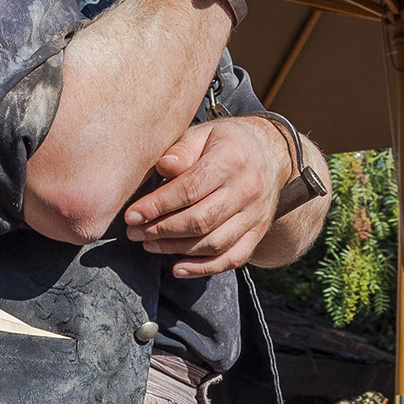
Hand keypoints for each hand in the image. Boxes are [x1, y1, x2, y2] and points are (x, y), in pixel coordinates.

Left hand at [124, 114, 288, 277]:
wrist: (272, 154)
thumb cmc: (227, 142)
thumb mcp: (204, 134)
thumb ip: (182, 150)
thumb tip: (163, 166)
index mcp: (232, 160)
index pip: (189, 189)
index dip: (157, 205)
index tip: (132, 215)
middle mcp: (247, 190)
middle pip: (200, 221)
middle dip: (161, 230)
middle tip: (135, 232)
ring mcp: (256, 215)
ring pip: (213, 243)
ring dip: (176, 249)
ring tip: (149, 245)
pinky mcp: (258, 233)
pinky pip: (232, 259)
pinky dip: (203, 269)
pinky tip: (177, 269)